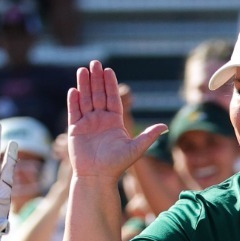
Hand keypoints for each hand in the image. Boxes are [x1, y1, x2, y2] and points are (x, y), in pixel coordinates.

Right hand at [66, 61, 165, 182]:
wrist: (97, 177)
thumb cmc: (117, 165)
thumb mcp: (136, 149)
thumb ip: (148, 136)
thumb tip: (165, 127)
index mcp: (114, 121)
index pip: (112, 98)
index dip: (110, 84)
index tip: (108, 70)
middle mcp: (100, 120)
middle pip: (98, 95)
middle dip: (96, 79)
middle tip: (95, 63)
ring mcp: (87, 123)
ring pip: (85, 99)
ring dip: (84, 85)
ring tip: (82, 70)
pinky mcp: (75, 129)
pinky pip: (74, 111)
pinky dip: (74, 101)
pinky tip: (74, 89)